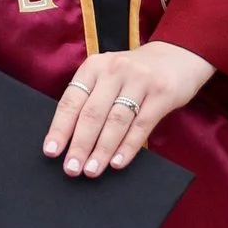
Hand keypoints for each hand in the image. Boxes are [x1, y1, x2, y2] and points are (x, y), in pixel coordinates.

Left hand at [43, 39, 213, 176]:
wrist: (176, 57)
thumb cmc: (133, 75)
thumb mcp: (108, 77)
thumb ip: (91, 99)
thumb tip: (69, 140)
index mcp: (94, 66)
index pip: (72, 100)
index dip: (60, 127)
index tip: (51, 151)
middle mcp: (114, 70)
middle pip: (93, 113)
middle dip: (80, 144)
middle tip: (71, 169)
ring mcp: (139, 80)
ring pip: (116, 121)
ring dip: (102, 150)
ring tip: (92, 170)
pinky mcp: (161, 94)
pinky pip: (141, 125)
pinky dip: (128, 146)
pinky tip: (118, 163)